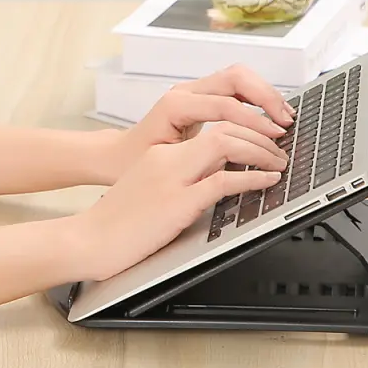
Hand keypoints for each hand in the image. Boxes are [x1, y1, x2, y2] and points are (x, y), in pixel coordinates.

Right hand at [72, 121, 287, 280]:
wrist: (88, 240)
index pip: (214, 127)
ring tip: (279, 162)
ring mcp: (172, 178)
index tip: (265, 140)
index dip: (246, 129)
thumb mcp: (153, 187)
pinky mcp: (177, 202)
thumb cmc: (119, 221)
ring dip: (260, 151)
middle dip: (260, 135)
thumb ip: (184, 176)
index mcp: (163, 154)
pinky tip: (268, 181)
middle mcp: (168, 158)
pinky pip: (223, 182)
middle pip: (224, 128)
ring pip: (226, 145)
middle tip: (279, 148)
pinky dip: (252, 179)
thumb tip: (220, 173)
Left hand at [111, 64, 295, 179]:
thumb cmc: (135, 163)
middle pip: (235, 78)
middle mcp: (185, 91)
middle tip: (286, 121)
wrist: (117, 155)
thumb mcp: (166, 164)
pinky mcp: (201, 96)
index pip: (225, 105)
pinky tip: (270, 114)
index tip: (275, 136)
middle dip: (265, 97)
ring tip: (285, 116)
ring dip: (265, 93)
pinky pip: (235, 86)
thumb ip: (201, 157)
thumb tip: (238, 156)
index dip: (254, 120)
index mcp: (176, 105)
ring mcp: (193, 90)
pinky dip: (256, 97)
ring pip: (238, 77)